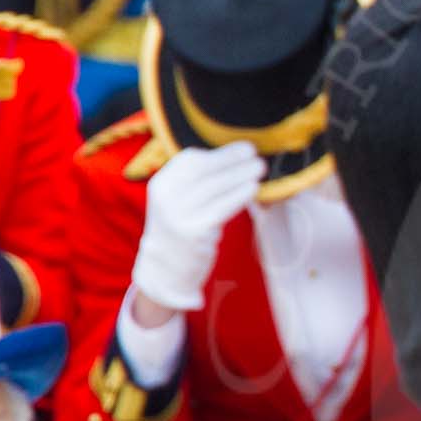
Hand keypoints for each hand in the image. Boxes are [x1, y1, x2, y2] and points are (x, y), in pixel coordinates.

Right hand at [131, 142, 262, 312]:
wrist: (164, 270)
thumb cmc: (180, 231)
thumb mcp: (177, 201)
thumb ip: (196, 182)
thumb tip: (233, 160)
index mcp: (161, 184)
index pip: (189, 160)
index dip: (217, 153)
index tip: (241, 149)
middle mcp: (166, 197)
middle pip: (204, 170)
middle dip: (231, 159)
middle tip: (254, 152)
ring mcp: (178, 215)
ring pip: (215, 188)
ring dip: (240, 175)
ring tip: (260, 168)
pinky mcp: (193, 232)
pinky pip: (221, 208)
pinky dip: (239, 196)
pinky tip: (253, 189)